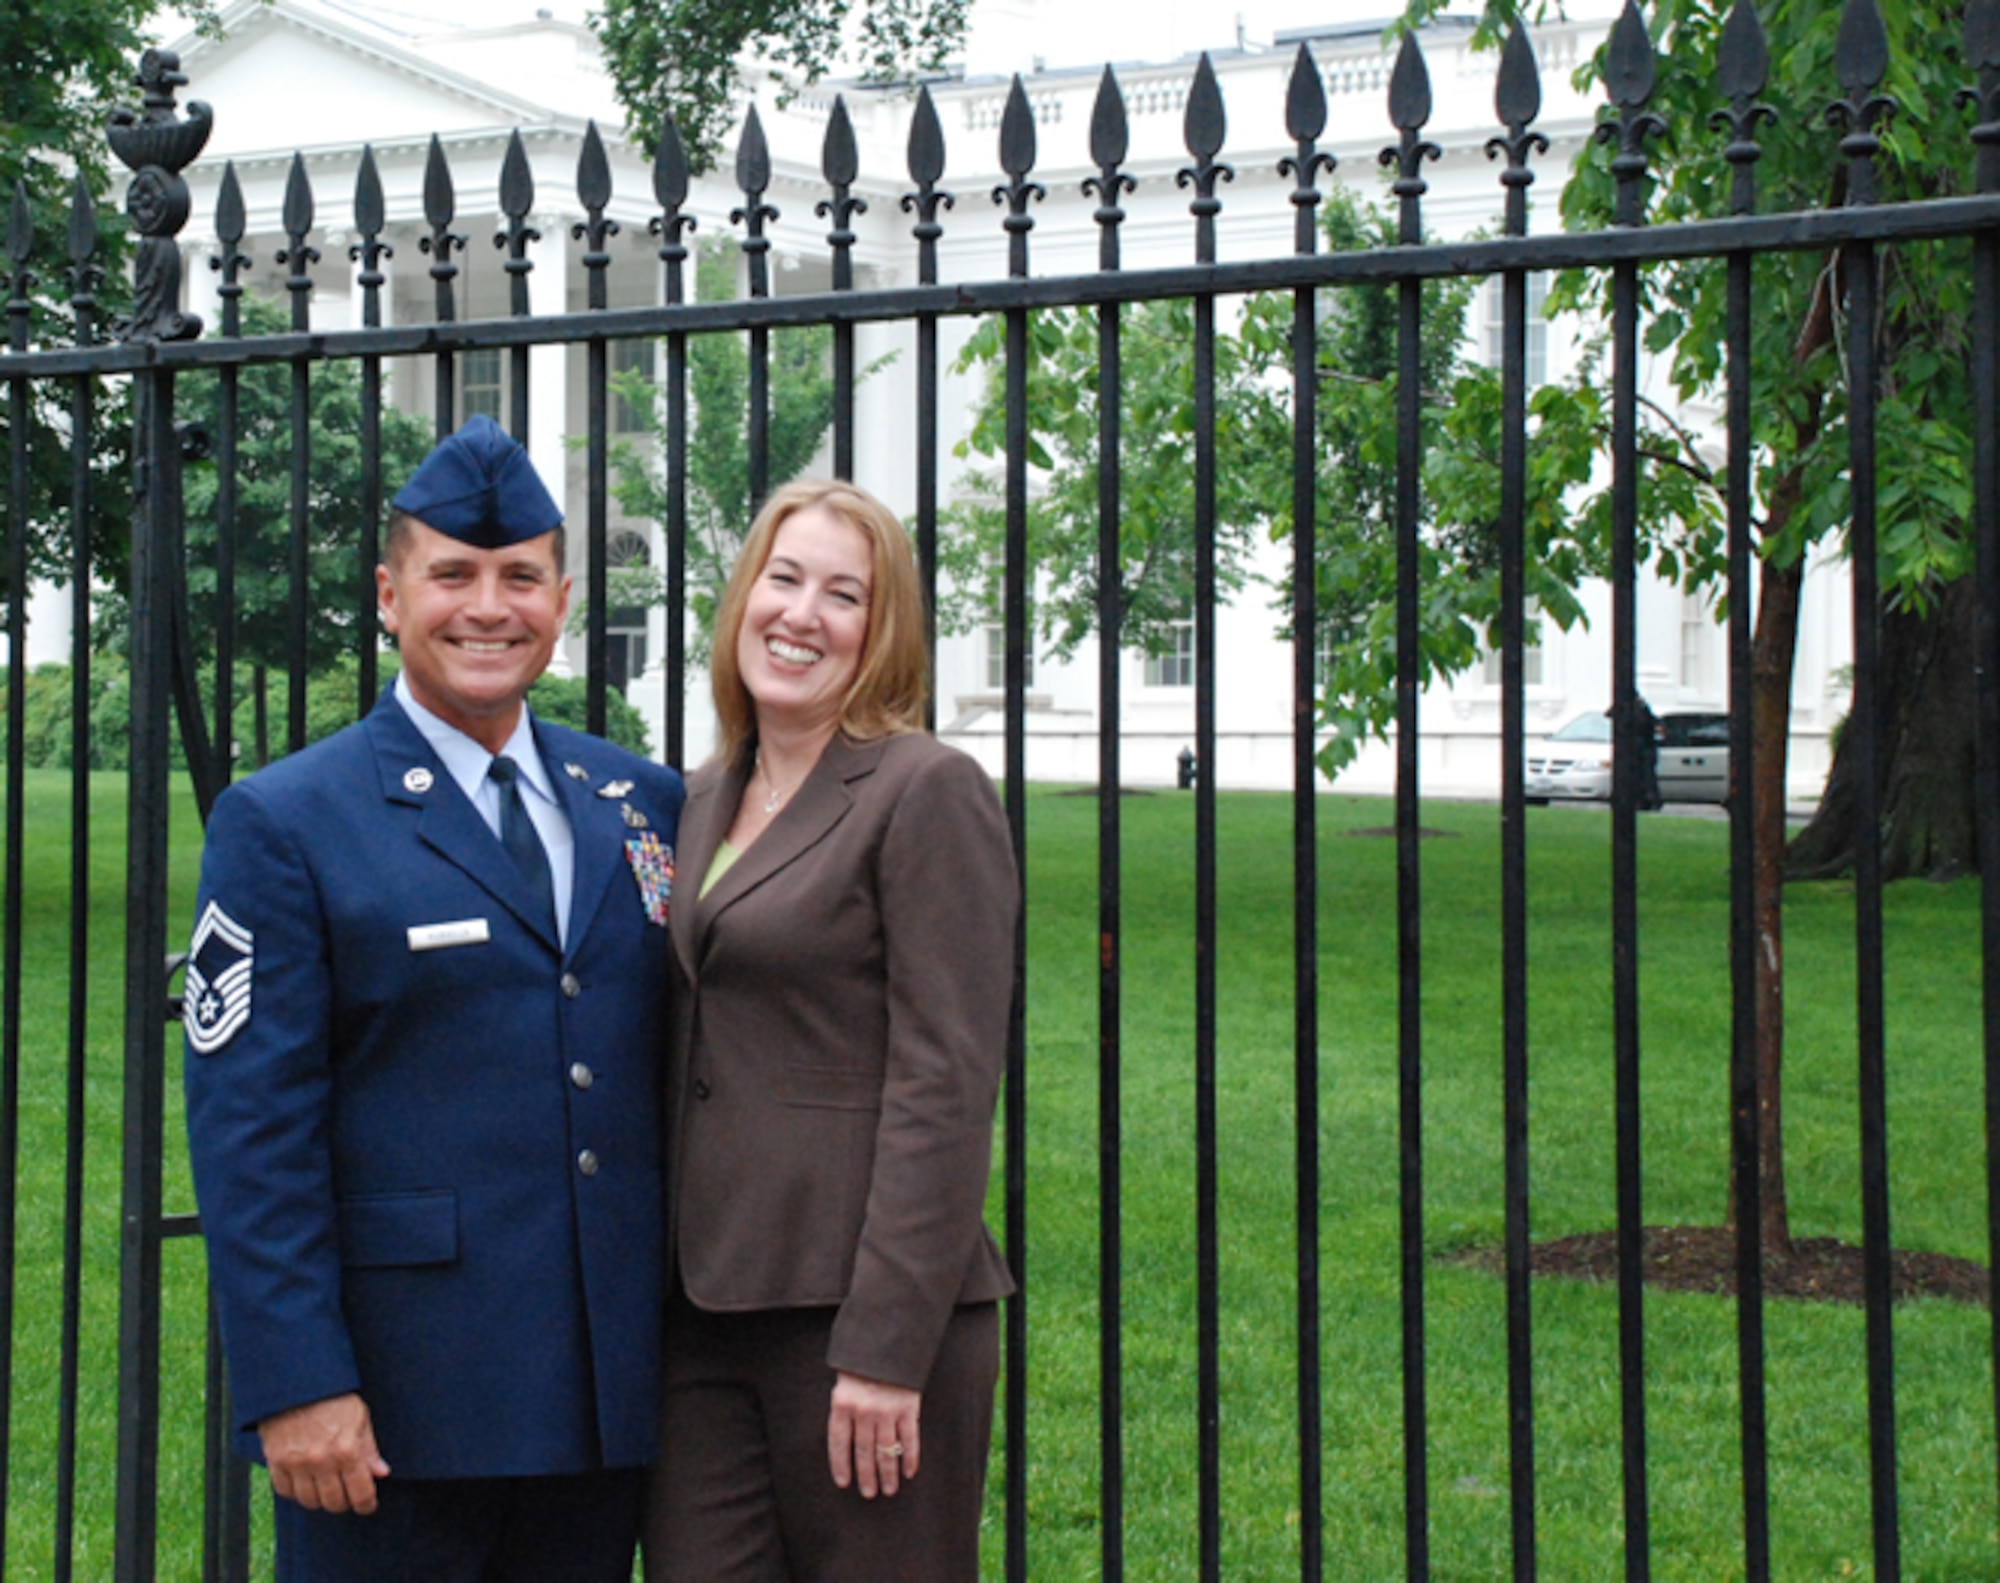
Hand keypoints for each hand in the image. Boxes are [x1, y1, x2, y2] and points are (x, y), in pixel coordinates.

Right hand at [259, 1392, 390, 1513]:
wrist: (296, 1384)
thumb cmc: (333, 1398)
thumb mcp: (359, 1417)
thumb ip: (369, 1449)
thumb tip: (381, 1474)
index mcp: (347, 1450)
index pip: (360, 1493)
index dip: (366, 1504)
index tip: (368, 1505)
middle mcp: (321, 1461)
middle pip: (334, 1503)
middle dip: (344, 1502)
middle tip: (347, 1494)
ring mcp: (296, 1464)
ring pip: (309, 1501)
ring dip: (320, 1499)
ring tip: (326, 1488)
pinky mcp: (275, 1462)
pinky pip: (285, 1492)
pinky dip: (296, 1492)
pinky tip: (305, 1481)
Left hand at [827, 1371, 920, 1498]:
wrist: (888, 1340)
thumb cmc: (862, 1362)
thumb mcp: (844, 1382)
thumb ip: (843, 1409)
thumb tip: (843, 1441)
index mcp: (842, 1404)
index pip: (839, 1444)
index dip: (841, 1465)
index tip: (844, 1483)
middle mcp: (864, 1412)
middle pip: (864, 1452)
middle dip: (867, 1476)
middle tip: (869, 1494)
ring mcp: (887, 1411)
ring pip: (887, 1451)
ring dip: (888, 1473)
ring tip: (889, 1490)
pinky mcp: (908, 1408)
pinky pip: (909, 1439)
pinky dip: (910, 1457)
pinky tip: (909, 1472)